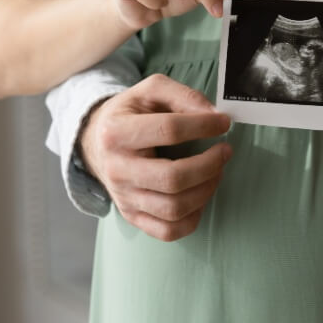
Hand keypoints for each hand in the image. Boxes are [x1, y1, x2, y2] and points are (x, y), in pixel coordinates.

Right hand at [80, 74, 232, 241]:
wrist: (98, 141)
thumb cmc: (131, 113)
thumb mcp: (151, 91)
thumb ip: (183, 96)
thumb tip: (213, 115)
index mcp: (116, 132)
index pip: (168, 130)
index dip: (203, 125)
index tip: (223, 122)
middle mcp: (116, 169)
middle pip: (173, 178)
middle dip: (209, 164)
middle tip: (225, 151)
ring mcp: (123, 197)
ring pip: (174, 208)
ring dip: (206, 189)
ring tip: (216, 171)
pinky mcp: (132, 215)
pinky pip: (168, 231)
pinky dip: (192, 218)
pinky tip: (200, 195)